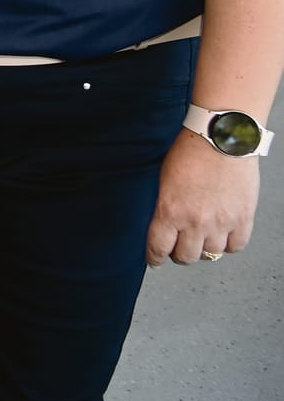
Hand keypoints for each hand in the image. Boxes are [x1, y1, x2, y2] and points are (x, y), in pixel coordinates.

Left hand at [145, 128, 260, 266]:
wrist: (221, 139)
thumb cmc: (191, 152)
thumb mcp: (164, 180)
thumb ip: (165, 206)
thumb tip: (165, 224)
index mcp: (170, 211)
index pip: (159, 248)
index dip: (155, 258)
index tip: (155, 260)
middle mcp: (196, 222)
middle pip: (186, 257)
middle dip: (179, 254)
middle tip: (179, 247)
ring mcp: (222, 223)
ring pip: (211, 254)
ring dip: (204, 249)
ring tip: (202, 238)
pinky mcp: (243, 219)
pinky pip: (236, 246)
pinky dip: (229, 244)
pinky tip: (223, 236)